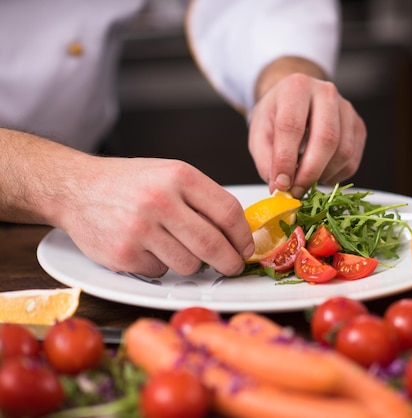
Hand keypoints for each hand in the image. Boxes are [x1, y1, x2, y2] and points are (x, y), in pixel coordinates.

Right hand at [58, 156, 253, 277]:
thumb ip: (202, 199)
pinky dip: (159, 265)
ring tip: (173, 245)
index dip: (243, 236)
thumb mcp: (170, 174)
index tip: (245, 247)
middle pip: (213, 245)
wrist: (76, 188)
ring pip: (188, 264)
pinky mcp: (123, 254)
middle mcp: (160, 201)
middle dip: (229, 262)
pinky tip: (146, 247)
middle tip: (232, 266)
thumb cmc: (129, 183)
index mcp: (179, 176)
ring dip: (189, 262)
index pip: (228, 212)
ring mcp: (140, 229)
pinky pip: (159, 272)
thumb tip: (237, 233)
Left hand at [248, 71, 365, 197]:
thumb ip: (266, 160)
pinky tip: (319, 173)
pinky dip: (335, 175)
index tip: (281, 184)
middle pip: (326, 139)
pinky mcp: (358, 126)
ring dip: (323, 175)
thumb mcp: (259, 133)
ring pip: (343, 152)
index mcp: (296, 87)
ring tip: (305, 181)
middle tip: (296, 191)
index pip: (292, 126)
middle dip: (309, 172)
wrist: (295, 100)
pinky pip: (352, 160)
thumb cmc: (277, 115)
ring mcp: (347, 109)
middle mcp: (326, 93)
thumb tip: (280, 186)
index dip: (286, 160)